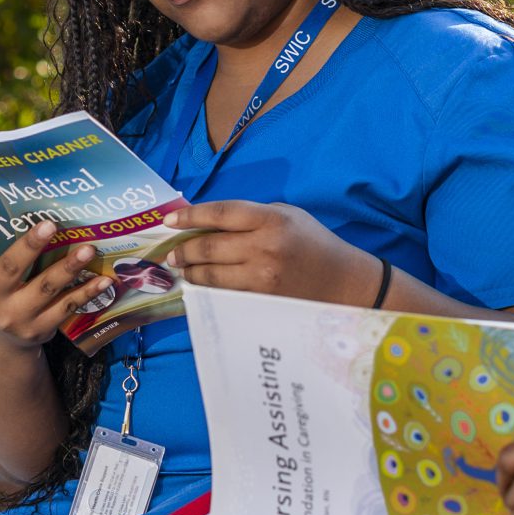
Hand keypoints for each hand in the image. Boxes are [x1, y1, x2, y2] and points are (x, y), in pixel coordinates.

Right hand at [0, 219, 111, 350]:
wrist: (3, 345)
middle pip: (14, 270)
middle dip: (32, 247)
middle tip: (51, 224)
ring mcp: (21, 318)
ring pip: (47, 290)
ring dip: (69, 269)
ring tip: (88, 249)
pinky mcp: (44, 329)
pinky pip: (68, 307)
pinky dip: (87, 293)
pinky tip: (104, 280)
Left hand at [160, 201, 377, 305]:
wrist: (344, 281)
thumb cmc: (313, 243)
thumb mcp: (287, 215)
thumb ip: (250, 216)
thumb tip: (208, 223)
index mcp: (270, 219)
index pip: (219, 214)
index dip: (190, 216)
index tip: (169, 220)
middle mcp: (264, 247)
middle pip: (209, 247)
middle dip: (184, 250)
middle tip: (172, 253)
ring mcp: (262, 277)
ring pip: (212, 276)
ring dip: (192, 273)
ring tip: (184, 269)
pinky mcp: (262, 300)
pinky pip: (225, 294)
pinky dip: (209, 290)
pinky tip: (202, 286)